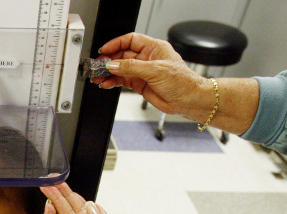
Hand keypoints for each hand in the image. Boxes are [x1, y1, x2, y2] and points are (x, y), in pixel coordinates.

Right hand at [93, 33, 212, 120]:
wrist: (188, 100)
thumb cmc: (182, 82)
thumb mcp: (155, 70)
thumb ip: (132, 67)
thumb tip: (113, 64)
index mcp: (153, 48)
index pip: (130, 40)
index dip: (116, 44)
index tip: (104, 50)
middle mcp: (147, 58)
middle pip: (122, 55)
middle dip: (109, 61)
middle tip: (98, 66)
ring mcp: (142, 72)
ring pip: (120, 69)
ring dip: (108, 73)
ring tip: (98, 77)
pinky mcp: (140, 84)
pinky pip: (122, 81)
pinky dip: (113, 82)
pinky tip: (106, 84)